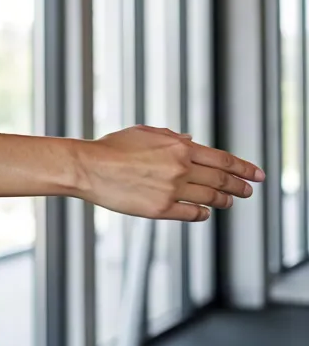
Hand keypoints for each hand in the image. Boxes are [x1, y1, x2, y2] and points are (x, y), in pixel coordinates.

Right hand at [76, 124, 263, 220]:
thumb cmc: (111, 147)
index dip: (244, 168)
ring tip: (230, 202)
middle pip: (221, 180)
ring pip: (210, 198)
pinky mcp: (160, 209)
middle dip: (239, 186)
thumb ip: (171, 136)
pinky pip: (192, 213)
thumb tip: (192, 140)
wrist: (88, 167)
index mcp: (178, 147)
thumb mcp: (144, 133)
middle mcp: (180, 168)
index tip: (258, 174)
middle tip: (248, 190)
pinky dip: (202, 213)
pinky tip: (205, 212)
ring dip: (224, 200)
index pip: (223, 159)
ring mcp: (171, 190)